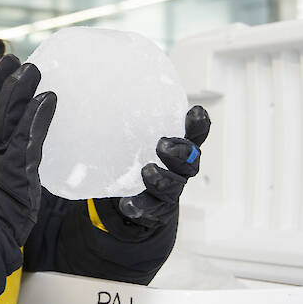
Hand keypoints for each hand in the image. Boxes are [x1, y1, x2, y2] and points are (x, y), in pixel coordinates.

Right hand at [0, 55, 56, 248]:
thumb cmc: (3, 200)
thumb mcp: (3, 168)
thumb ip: (12, 145)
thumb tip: (26, 123)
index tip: (4, 64)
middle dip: (7, 81)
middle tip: (19, 61)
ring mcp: (4, 156)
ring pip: (9, 116)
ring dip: (21, 91)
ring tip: (33, 71)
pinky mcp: (18, 166)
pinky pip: (27, 137)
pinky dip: (36, 117)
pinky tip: (47, 100)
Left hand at [94, 106, 209, 235]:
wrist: (138, 200)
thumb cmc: (140, 160)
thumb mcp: (139, 138)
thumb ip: (132, 121)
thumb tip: (104, 95)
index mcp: (179, 148)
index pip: (196, 134)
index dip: (198, 125)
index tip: (195, 112)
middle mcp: (180, 169)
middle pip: (190, 161)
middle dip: (180, 153)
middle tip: (162, 144)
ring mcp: (170, 190)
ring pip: (173, 186)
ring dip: (161, 178)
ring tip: (147, 171)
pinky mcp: (156, 209)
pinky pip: (151, 209)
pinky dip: (140, 206)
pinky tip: (129, 203)